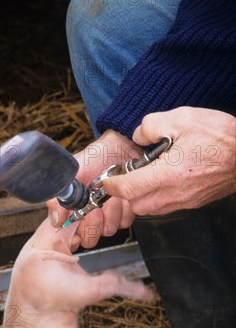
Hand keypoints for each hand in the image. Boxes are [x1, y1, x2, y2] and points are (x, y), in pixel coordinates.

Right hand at [47, 130, 136, 247]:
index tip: (83, 216)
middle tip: (96, 205)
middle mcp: (89, 218)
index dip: (78, 231)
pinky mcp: (126, 213)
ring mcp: (109, 217)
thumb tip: (56, 221)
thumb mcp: (72, 173)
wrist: (120, 148)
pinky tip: (122, 195)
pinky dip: (125, 207)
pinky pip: (125, 221)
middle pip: (90, 238)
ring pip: (109, 229)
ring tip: (110, 194)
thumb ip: (59, 198)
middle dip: (94, 221)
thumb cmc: (94, 158)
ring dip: (111, 211)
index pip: (72, 237)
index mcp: (73, 211)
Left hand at [102, 107, 235, 214]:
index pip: (128, 189)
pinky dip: (159, 197)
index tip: (107, 178)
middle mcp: (174, 194)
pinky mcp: (194, 203)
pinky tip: (166, 178)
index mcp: (167, 175)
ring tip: (149, 175)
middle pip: (136, 205)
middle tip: (130, 173)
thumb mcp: (183, 118)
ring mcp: (185, 202)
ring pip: (151, 209)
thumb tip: (139, 136)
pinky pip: (167, 206)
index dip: (112, 184)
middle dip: (127, 192)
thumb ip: (152, 125)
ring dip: (143, 196)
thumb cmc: (220, 137)